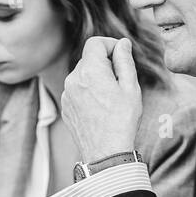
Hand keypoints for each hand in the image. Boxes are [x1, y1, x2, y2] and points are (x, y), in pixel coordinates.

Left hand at [61, 36, 143, 162]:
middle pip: (88, 59)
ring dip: (95, 78)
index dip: (110, 45)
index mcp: (90, 71)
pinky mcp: (65, 107)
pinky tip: (100, 108)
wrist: (106, 153)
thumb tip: (122, 43)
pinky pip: (76, 90)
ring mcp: (66, 94)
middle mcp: (72, 80)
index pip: (95, 43)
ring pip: (81, 75)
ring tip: (110, 98)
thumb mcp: (130, 87)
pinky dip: (87, 92)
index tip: (121, 55)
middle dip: (104, 63)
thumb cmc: (122, 121)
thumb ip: (125, 61)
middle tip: (120, 82)